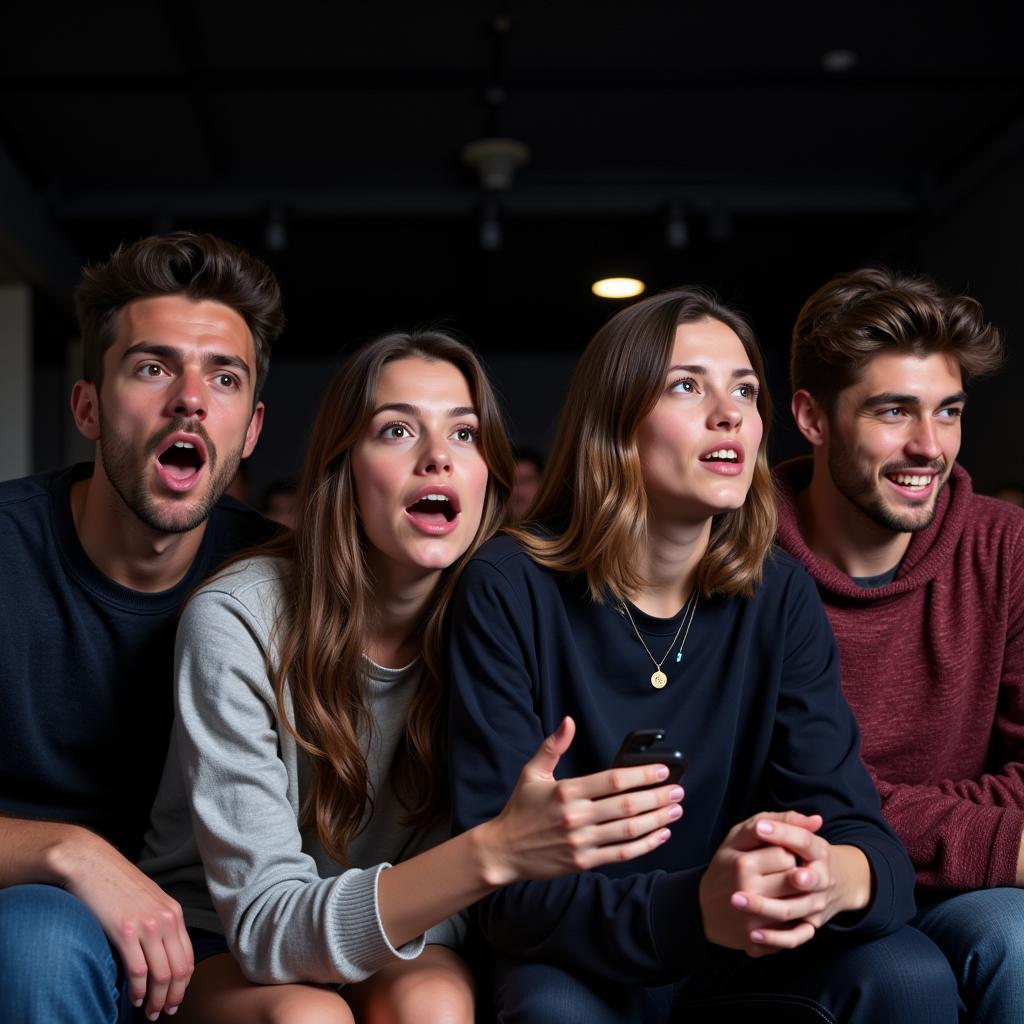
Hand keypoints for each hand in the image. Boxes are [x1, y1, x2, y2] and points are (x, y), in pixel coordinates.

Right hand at [50, 829, 193, 1019]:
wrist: (92, 864)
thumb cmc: (117, 885)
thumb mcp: (148, 901)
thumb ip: (159, 924)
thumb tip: (161, 955)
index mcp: (174, 912)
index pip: (188, 957)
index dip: (184, 984)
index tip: (176, 999)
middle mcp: (166, 919)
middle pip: (179, 969)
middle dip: (173, 996)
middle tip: (164, 1013)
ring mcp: (146, 925)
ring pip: (161, 974)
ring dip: (157, 999)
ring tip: (150, 1013)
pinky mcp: (124, 931)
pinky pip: (138, 970)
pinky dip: (138, 990)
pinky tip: (135, 999)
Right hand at [477, 717, 683, 886]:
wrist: (504, 850)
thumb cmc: (520, 809)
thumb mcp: (533, 772)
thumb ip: (554, 746)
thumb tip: (568, 721)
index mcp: (567, 791)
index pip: (613, 781)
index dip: (642, 775)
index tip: (663, 770)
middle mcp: (576, 817)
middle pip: (627, 806)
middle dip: (657, 797)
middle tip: (678, 791)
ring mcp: (582, 842)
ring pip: (629, 831)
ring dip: (657, 820)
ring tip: (675, 810)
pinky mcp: (584, 862)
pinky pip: (621, 854)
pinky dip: (645, 845)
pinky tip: (660, 835)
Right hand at [699, 810, 823, 956]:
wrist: (702, 908)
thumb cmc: (726, 866)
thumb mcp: (740, 836)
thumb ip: (778, 821)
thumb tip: (817, 820)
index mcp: (743, 863)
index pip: (786, 854)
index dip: (787, 853)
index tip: (777, 855)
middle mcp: (749, 892)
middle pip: (796, 879)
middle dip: (794, 875)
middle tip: (782, 874)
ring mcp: (754, 919)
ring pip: (798, 906)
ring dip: (799, 898)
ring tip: (786, 892)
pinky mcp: (758, 941)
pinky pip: (794, 934)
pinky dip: (798, 925)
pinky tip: (791, 914)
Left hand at [736, 817, 870, 935]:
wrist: (837, 884)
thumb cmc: (805, 854)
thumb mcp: (796, 834)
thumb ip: (789, 821)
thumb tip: (804, 817)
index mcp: (818, 851)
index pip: (804, 841)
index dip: (783, 833)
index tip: (759, 827)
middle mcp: (821, 879)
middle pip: (803, 879)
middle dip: (782, 878)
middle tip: (745, 872)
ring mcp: (815, 904)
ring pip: (792, 910)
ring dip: (764, 907)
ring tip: (736, 900)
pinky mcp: (809, 925)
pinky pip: (794, 937)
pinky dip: (775, 938)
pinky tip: (752, 935)